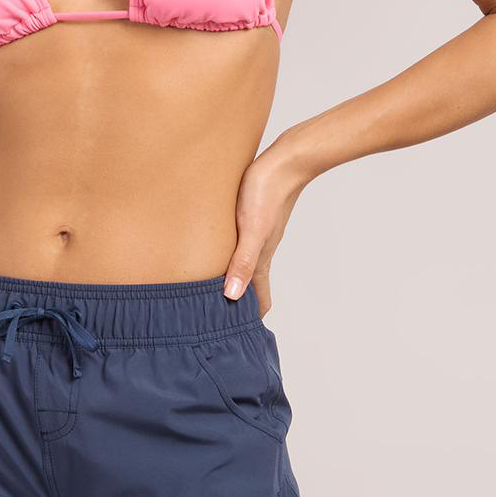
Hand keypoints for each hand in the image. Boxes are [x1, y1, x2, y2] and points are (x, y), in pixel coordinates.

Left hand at [221, 138, 306, 317]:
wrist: (286, 160)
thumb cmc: (268, 193)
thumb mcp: (251, 231)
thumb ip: (242, 262)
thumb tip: (232, 296)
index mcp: (260, 260)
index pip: (259, 299)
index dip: (249, 320)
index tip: (234, 336)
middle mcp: (258, 251)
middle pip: (249, 286)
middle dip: (236, 305)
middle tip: (213, 320)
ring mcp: (256, 236)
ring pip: (243, 266)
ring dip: (231, 281)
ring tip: (209, 291)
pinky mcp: (250, 219)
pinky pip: (239, 247)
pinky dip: (229, 259)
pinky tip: (215, 253)